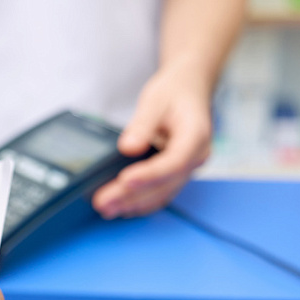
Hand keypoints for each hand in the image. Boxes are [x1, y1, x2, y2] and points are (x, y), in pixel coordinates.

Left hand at [92, 61, 213, 218]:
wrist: (189, 90)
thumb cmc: (174, 93)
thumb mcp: (155, 100)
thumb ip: (142, 124)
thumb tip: (128, 147)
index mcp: (196, 136)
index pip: (174, 161)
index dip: (149, 174)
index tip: (124, 180)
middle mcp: (196, 157)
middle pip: (164, 183)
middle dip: (131, 195)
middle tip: (102, 202)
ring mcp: (187, 169)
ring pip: (161, 194)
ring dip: (133, 204)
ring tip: (105, 208)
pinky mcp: (176, 174)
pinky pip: (160, 193)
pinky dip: (140, 202)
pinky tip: (121, 207)